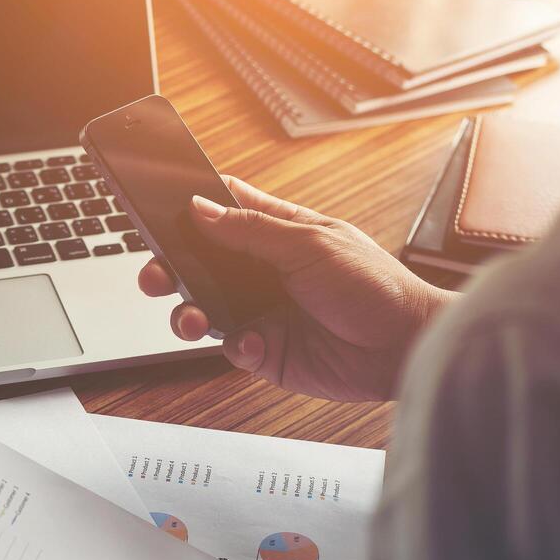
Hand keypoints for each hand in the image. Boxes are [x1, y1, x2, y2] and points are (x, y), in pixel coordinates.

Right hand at [138, 176, 455, 400]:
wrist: (405, 346)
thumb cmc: (375, 285)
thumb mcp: (310, 245)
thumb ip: (251, 229)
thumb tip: (201, 208)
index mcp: (277, 233)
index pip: (224, 210)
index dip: (190, 207)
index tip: (157, 209)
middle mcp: (264, 272)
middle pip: (199, 265)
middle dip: (170, 270)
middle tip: (154, 276)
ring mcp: (263, 312)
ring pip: (204, 310)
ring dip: (189, 313)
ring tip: (192, 318)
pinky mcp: (268, 352)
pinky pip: (232, 349)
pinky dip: (236, 347)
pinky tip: (254, 343)